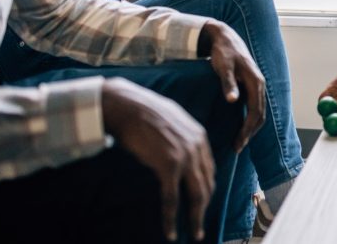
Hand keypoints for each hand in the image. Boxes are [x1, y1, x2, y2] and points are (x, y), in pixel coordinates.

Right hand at [102, 78, 214, 241]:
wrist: (127, 105)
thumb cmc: (143, 112)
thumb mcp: (172, 121)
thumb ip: (181, 138)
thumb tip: (178, 152)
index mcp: (200, 136)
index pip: (209, 170)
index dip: (206, 190)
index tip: (202, 204)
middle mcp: (198, 147)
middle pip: (207, 185)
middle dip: (204, 208)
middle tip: (199, 226)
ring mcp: (185, 157)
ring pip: (196, 195)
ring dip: (194, 218)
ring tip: (193, 234)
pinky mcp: (169, 166)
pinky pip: (172, 198)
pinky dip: (172, 218)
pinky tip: (170, 231)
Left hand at [197, 21, 265, 151]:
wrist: (224, 38)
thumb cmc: (223, 52)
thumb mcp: (223, 67)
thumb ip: (228, 83)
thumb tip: (233, 100)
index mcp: (255, 82)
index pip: (255, 112)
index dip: (247, 130)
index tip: (238, 143)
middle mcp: (259, 85)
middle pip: (260, 115)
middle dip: (250, 133)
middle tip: (237, 148)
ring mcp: (256, 86)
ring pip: (258, 112)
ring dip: (250, 128)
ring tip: (238, 141)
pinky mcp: (250, 86)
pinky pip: (254, 107)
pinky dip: (249, 119)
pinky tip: (238, 126)